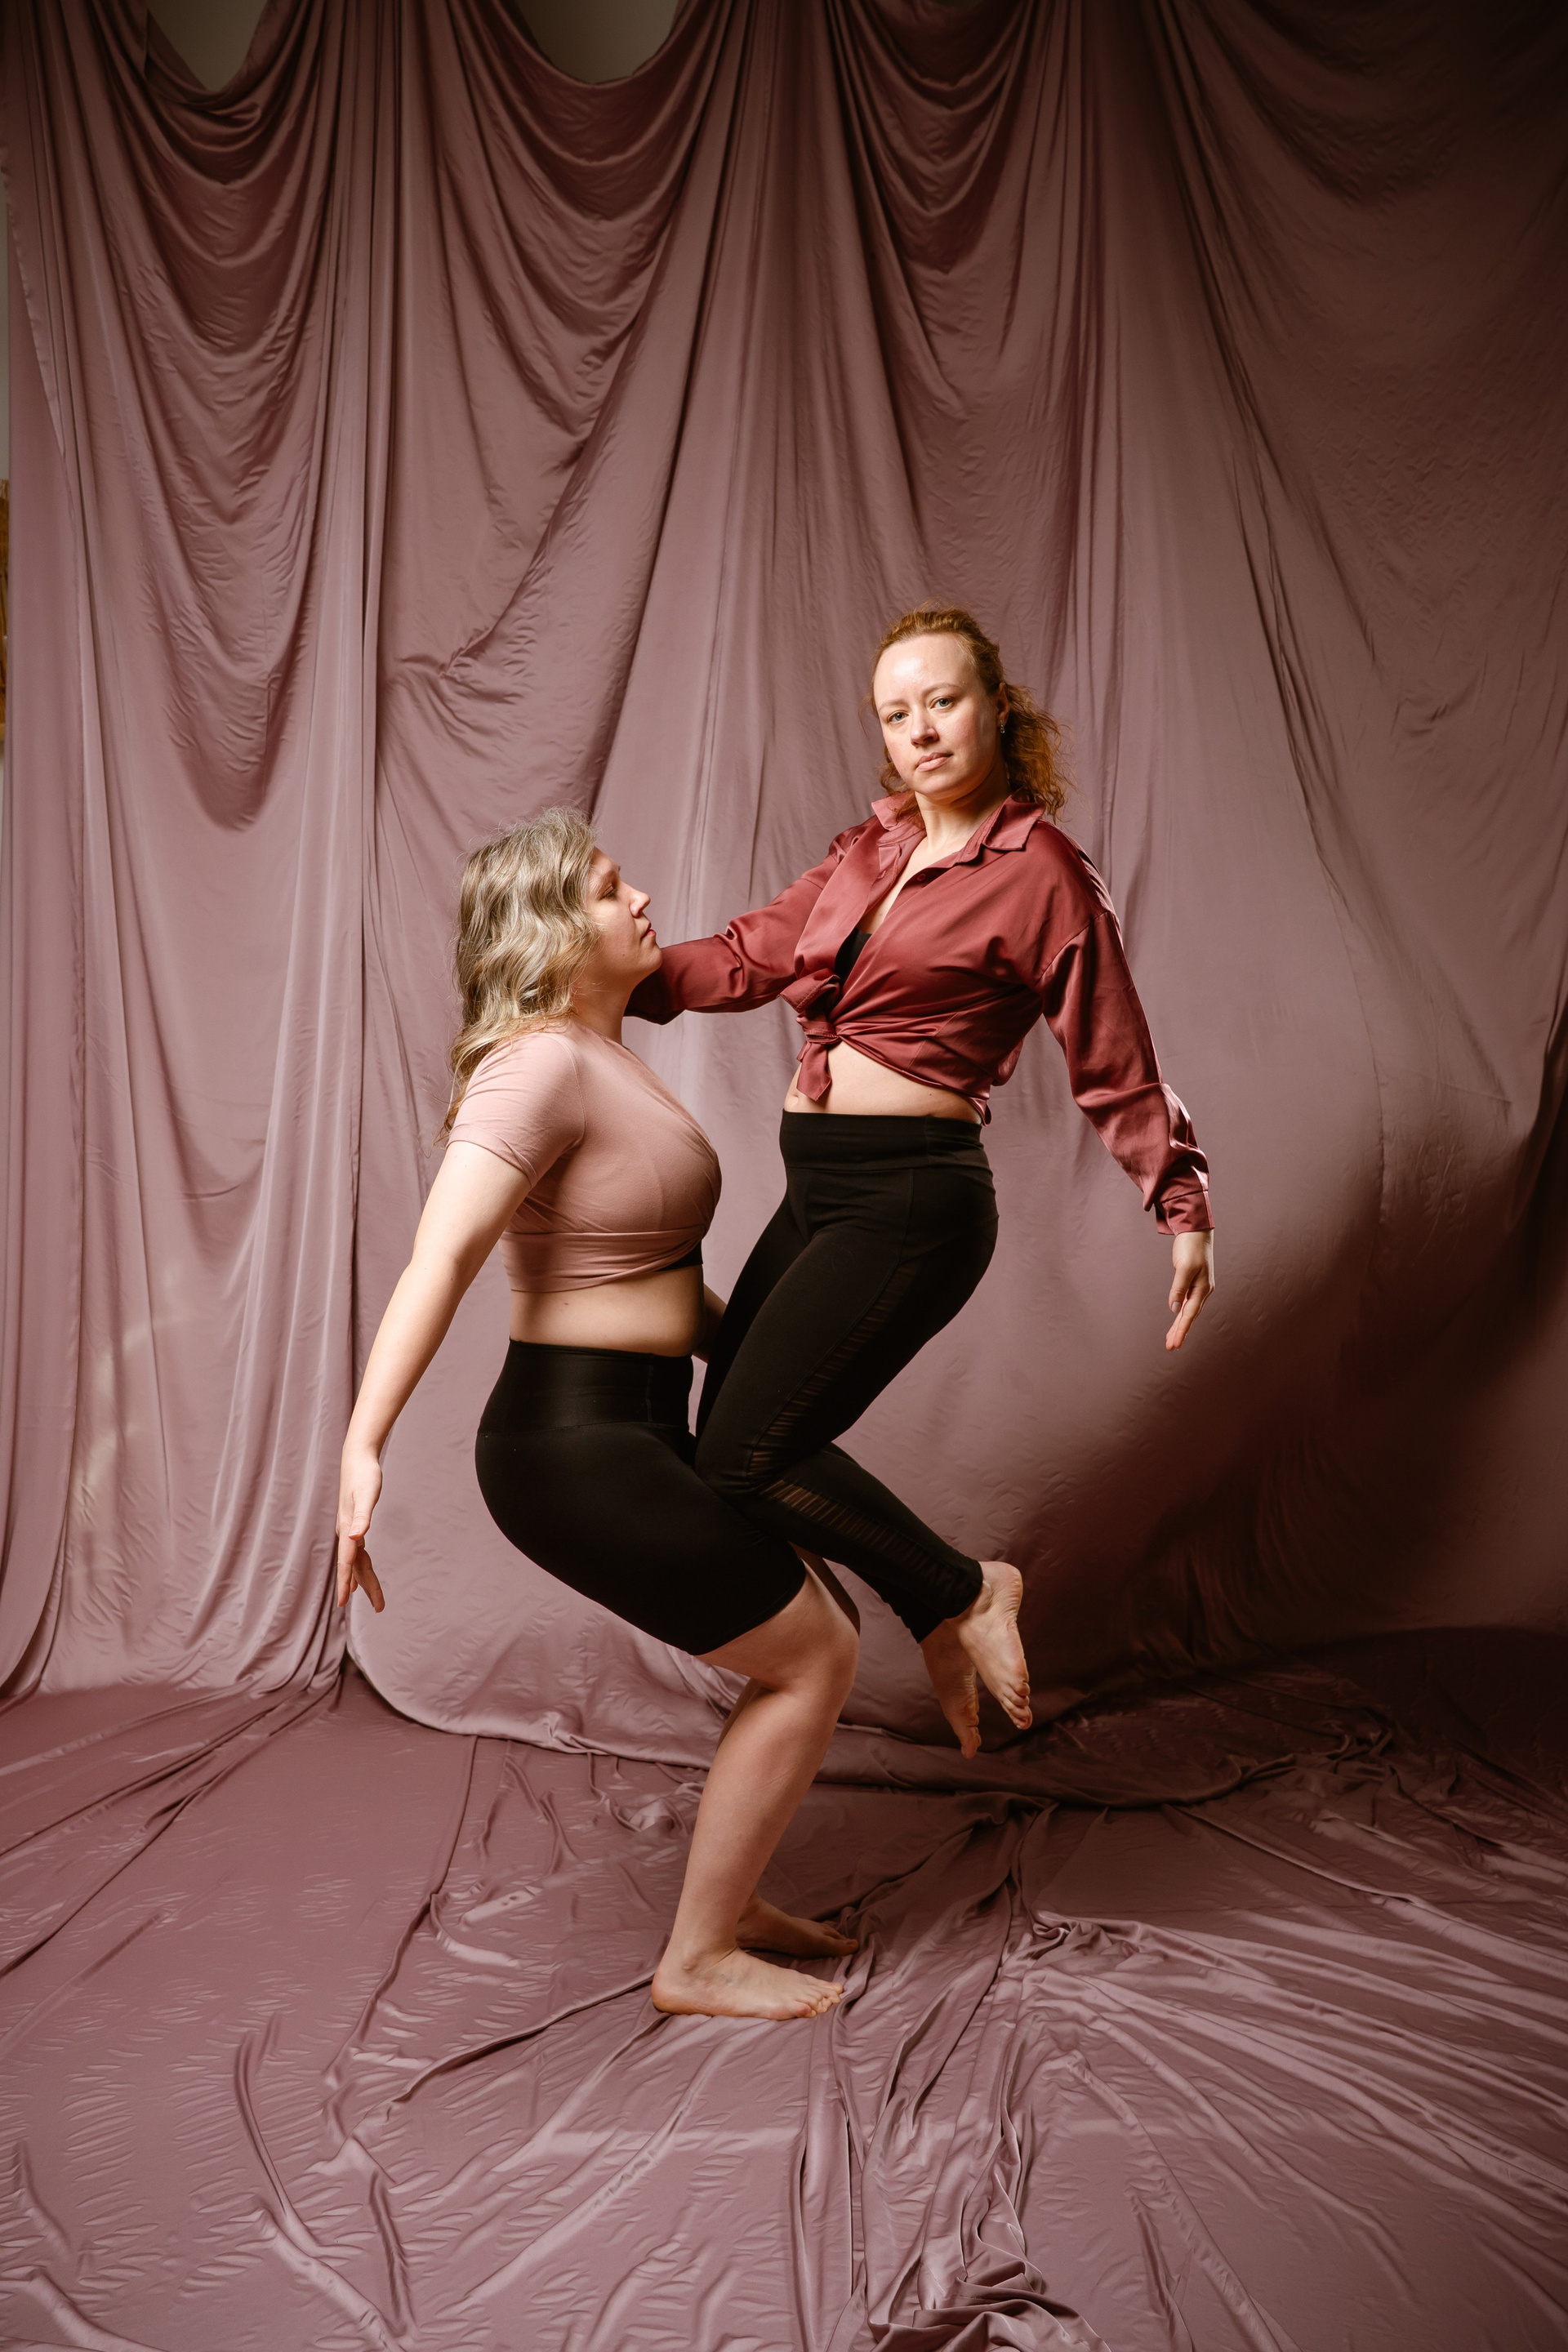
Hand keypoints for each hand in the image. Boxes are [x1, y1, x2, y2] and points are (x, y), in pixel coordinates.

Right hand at [336, 1442, 386, 1611]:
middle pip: (355, 1567)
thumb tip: (355, 1538)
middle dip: (366, 1587)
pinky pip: (357, 1553)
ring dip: (364, 1580)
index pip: (346, 1563)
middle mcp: (347, 1533)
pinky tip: (358, 1575)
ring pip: (357, 1561)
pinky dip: (359, 1567)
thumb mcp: (368, 1495)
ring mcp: (349, 1530)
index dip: (344, 1583)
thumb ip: (362, 1516)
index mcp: (348, 1529)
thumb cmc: (365, 1475)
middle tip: (381, 1608)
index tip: (343, 1604)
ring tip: (374, 1599)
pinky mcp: (354, 1525)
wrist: (357, 1459)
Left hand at [1166, 1230, 1214, 1351]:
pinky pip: (1186, 1303)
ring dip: (1180, 1326)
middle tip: (1171, 1348)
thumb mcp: (1184, 1266)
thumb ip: (1179, 1288)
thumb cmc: (1191, 1246)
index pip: (1190, 1314)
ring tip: (1171, 1341)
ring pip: (1188, 1311)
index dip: (1181, 1330)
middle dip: (1180, 1332)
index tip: (1175, 1345)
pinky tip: (1177, 1321)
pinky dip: (1181, 1314)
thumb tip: (1174, 1308)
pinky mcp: (1192, 1283)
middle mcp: (1203, 1291)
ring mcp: (1198, 1287)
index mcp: (1202, 1288)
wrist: (1196, 1231)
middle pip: (1189, 1316)